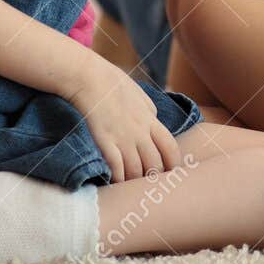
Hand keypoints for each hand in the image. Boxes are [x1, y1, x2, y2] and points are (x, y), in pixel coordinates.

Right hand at [70, 58, 182, 181]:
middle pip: (155, 164)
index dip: (173, 163)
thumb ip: (149, 110)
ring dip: (134, 181)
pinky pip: (117, 168)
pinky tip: (115, 181)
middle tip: (148, 183)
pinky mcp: (105, 142)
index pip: (170, 147)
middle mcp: (140, 132)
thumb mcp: (139, 94)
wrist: (90, 78)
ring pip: (136, 170)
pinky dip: (118, 179)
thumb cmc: (113, 83)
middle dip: (153, 176)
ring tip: (130, 185)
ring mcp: (123, 138)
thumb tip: (154, 120)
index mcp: (150, 119)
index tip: (170, 171)